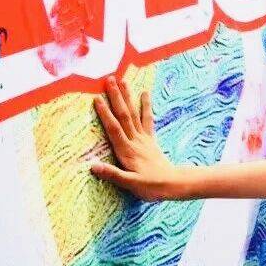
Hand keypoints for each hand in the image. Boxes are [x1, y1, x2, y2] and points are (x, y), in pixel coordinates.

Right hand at [90, 77, 187, 200]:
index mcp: (127, 151)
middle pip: (124, 115)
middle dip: (116, 97)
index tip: (97, 98)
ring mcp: (143, 138)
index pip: (114, 129)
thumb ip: (113, 175)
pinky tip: (145, 93)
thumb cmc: (150, 186)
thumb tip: (93, 166)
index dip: (105, 114)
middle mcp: (135, 141)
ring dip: (128, 97)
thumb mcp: (131, 184)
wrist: (173, 184)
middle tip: (110, 79)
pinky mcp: (150, 139)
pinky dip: (146, 106)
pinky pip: (148, 119)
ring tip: (124, 81)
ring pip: (134, 114)